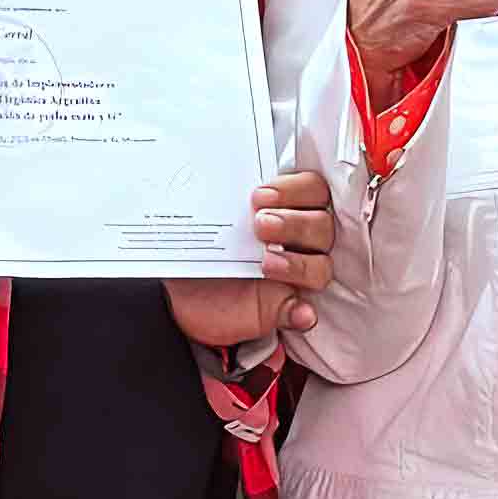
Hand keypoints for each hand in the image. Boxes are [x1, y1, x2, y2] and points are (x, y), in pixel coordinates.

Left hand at [171, 159, 343, 357]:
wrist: (174, 293)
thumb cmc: (198, 248)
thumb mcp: (207, 222)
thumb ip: (223, 204)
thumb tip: (221, 185)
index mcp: (283, 210)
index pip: (313, 191)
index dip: (296, 189)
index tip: (260, 196)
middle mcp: (295, 241)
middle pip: (323, 227)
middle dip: (294, 223)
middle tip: (259, 225)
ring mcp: (293, 277)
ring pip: (321, 267)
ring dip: (299, 264)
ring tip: (266, 263)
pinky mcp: (283, 309)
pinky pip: (305, 313)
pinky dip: (303, 312)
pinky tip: (298, 312)